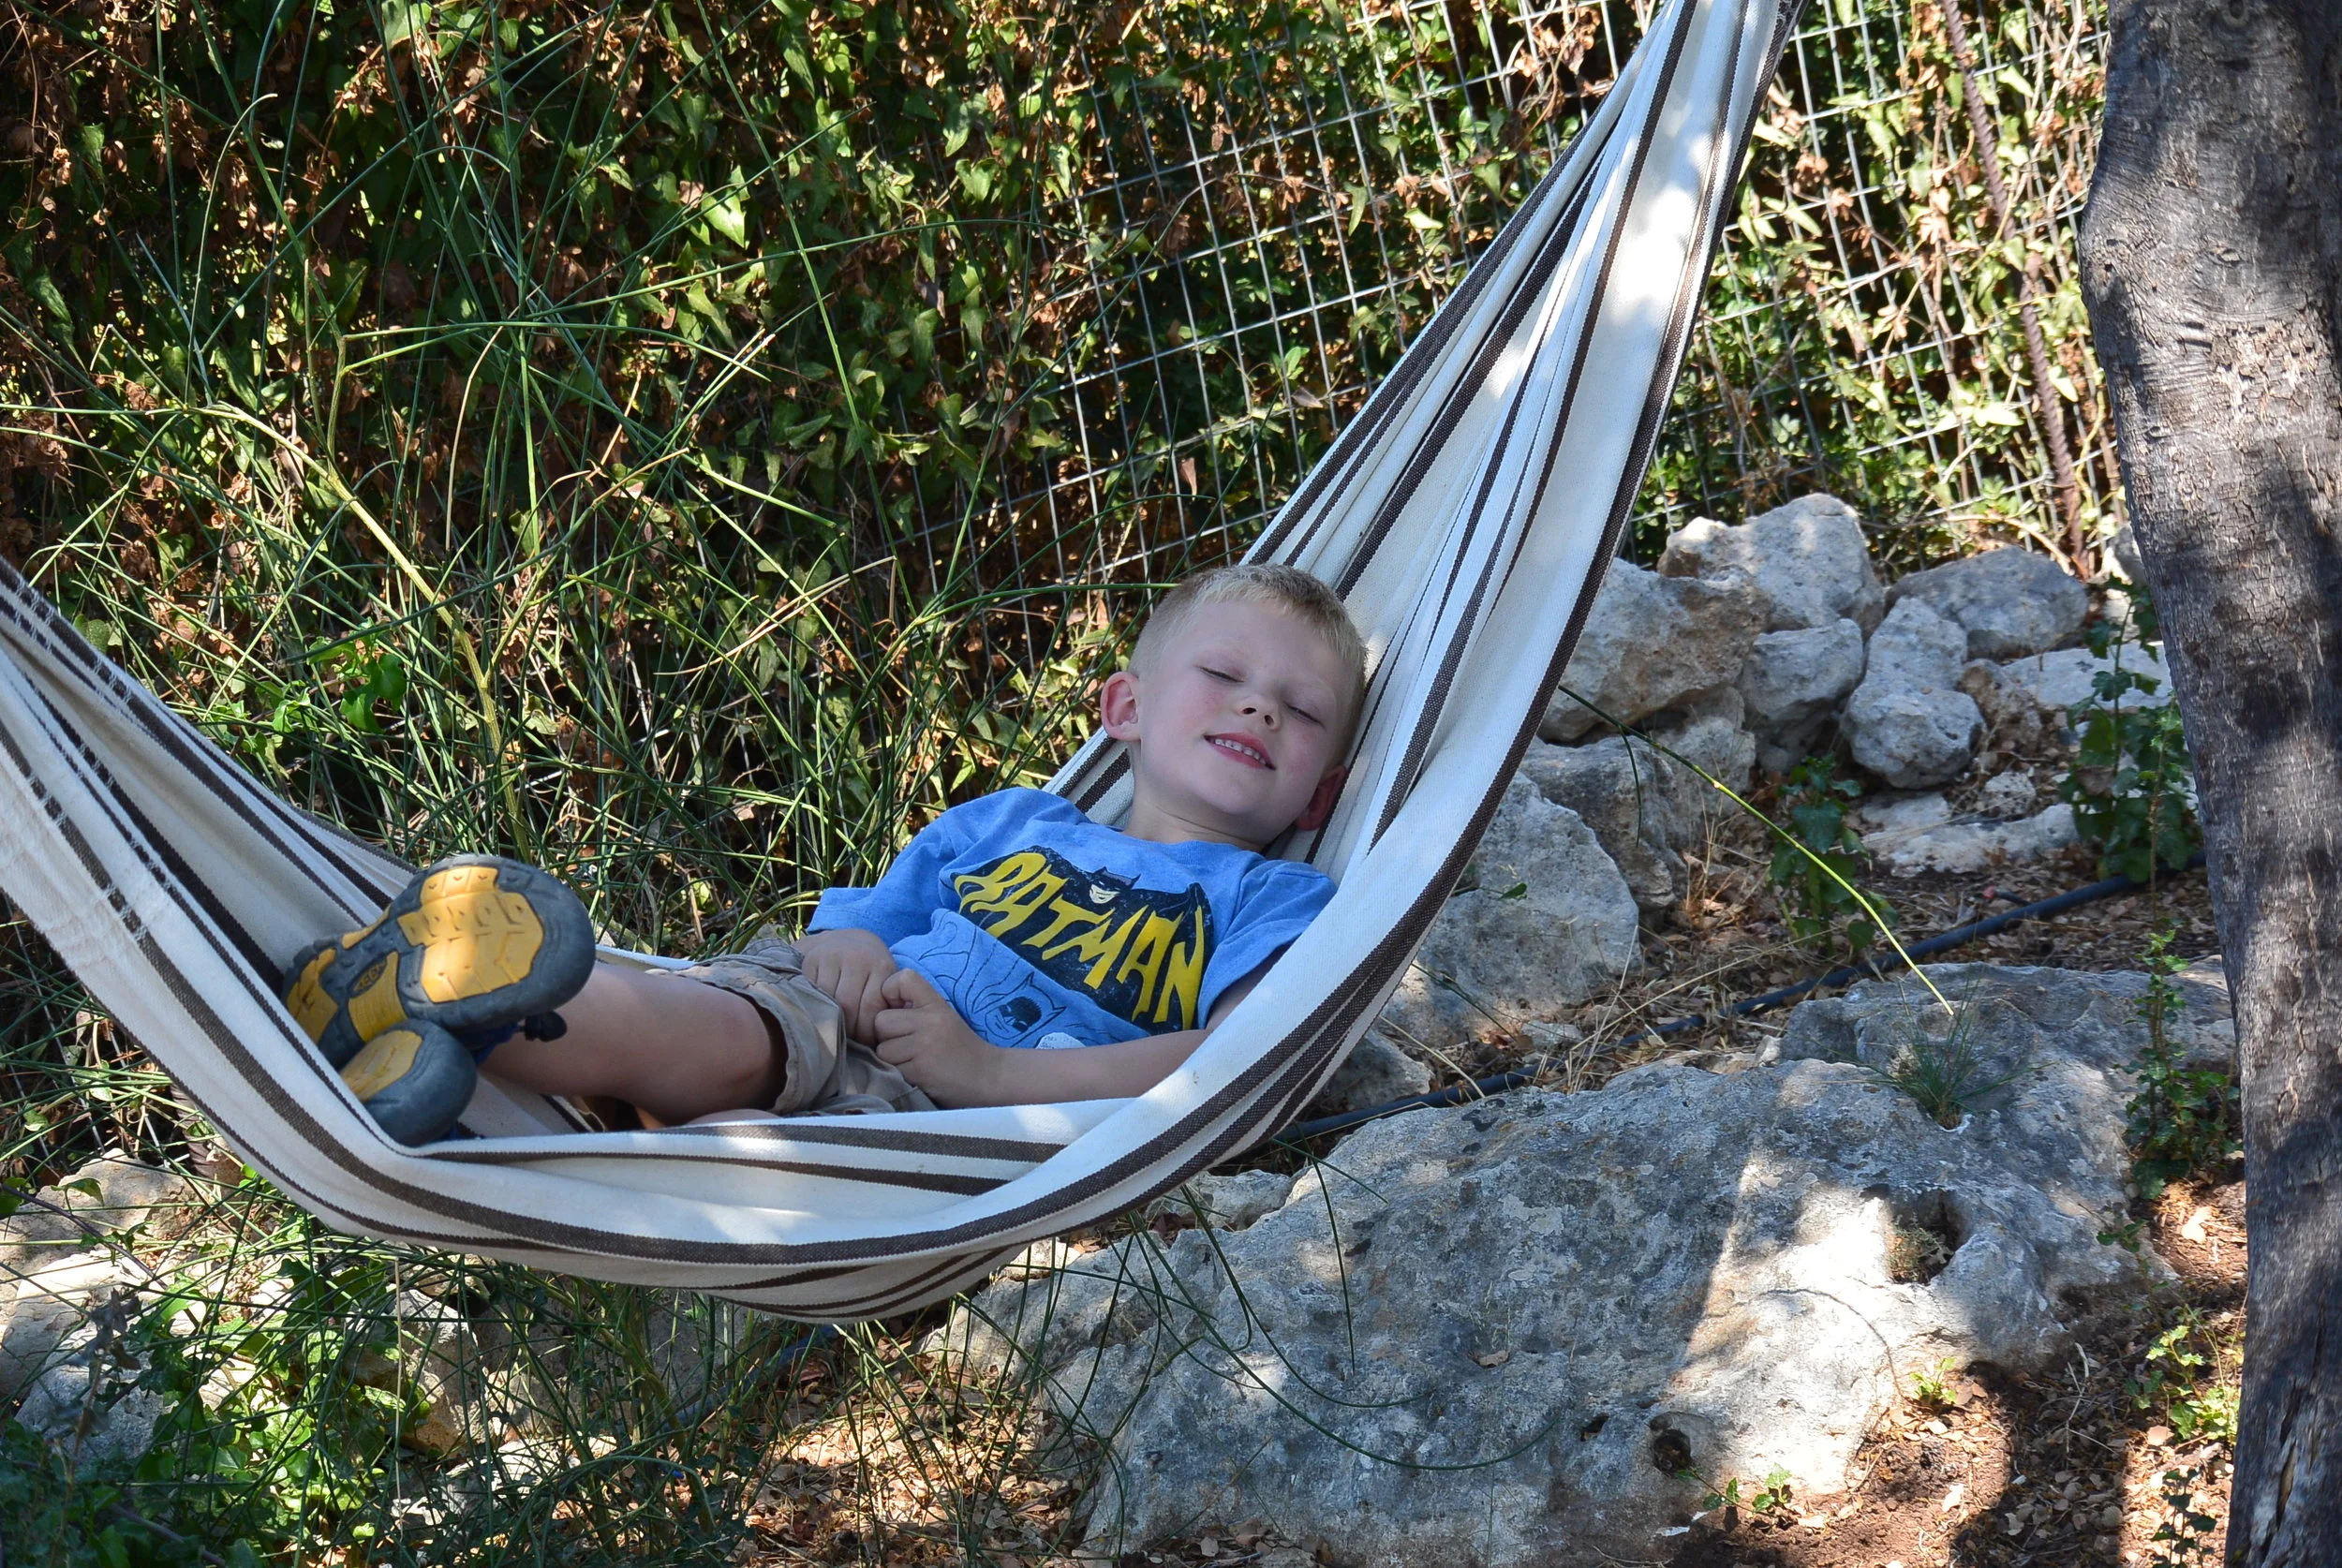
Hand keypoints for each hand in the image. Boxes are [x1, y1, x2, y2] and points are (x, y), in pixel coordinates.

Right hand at [795, 928, 897, 1043]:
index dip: (867, 1031)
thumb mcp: (885, 982)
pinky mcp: (812, 959)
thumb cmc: (871, 970)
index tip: (866, 1042)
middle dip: (849, 1029)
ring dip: (832, 1020)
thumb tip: (887, 1038)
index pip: (871, 1007)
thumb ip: (889, 1005)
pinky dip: (817, 1007)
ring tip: (837, 1030)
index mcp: (880, 965)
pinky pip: (812, 991)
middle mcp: (857, 958)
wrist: (848, 941)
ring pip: (828, 1000)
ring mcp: (832, 956)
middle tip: (850, 1041)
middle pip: (848, 1005)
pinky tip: (823, 1013)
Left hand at [871, 969, 1003, 1106]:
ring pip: (881, 1048)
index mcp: (936, 1003)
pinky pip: (891, 1069)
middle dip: (887, 1036)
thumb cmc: (959, 1048)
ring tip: (915, 1061)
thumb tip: (872, 1009)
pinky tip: (919, 1074)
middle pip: (880, 1020)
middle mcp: (930, 1020)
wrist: (988, 1078)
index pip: (901, 979)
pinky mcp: (920, 1070)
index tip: (898, 1009)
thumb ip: (913, 1009)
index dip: (889, 993)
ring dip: (892, 1059)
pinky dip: (900, 1074)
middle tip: (908, 1045)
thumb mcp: (941, 1017)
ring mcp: (925, 1045)